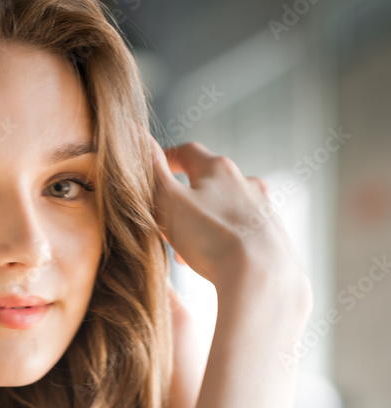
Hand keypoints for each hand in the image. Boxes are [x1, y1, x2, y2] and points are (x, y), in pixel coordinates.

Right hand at [148, 136, 308, 295]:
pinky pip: (240, 231)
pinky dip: (223, 239)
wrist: (261, 274)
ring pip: (224, 209)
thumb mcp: (168, 202)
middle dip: (185, 199)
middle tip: (166, 221)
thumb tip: (134, 132)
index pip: (188, 152)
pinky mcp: (273, 234)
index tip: (153, 169)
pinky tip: (212, 261)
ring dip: (204, 222)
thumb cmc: (210, 236)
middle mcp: (245, 182)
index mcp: (218, 168)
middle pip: (208, 183)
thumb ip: (151, 171)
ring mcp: (262, 208)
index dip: (166, 158)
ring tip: (187, 250)